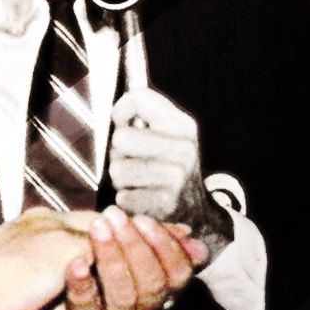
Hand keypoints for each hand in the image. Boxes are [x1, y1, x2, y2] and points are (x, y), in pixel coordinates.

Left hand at [42, 206, 208, 309]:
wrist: (34, 275)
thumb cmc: (82, 255)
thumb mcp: (116, 240)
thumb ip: (152, 239)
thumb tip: (190, 236)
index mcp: (156, 293)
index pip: (178, 276)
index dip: (167, 248)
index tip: (143, 220)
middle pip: (153, 288)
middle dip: (136, 248)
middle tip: (114, 217)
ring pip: (123, 301)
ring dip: (112, 260)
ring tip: (97, 230)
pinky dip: (82, 286)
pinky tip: (76, 263)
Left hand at [107, 88, 225, 253]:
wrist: (195, 210)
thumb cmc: (170, 167)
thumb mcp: (169, 135)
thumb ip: (143, 116)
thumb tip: (114, 110)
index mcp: (182, 124)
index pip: (138, 99)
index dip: (120, 112)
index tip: (121, 124)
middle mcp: (184, 148)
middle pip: (121, 138)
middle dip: (118, 152)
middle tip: (131, 160)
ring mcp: (177, 176)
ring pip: (118, 170)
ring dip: (121, 179)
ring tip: (138, 181)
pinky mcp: (166, 203)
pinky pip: (123, 197)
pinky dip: (127, 199)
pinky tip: (142, 198)